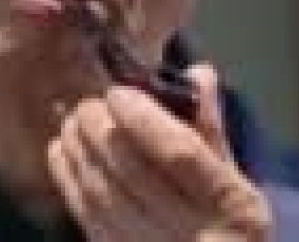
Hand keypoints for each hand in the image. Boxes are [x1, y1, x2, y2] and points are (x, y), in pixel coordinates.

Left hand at [46, 64, 270, 240]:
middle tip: (88, 104)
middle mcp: (193, 232)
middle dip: (101, 129)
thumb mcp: (235, 182)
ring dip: (79, 151)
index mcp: (231, 204)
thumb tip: (195, 73)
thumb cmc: (229, 227)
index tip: (118, 93)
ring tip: (71, 121)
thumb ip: (211, 129)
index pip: (180, 153)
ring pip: (103, 195)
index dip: (143, 118)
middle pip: (133, 171)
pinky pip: (87, 218)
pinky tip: (62, 152)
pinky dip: (69, 180)